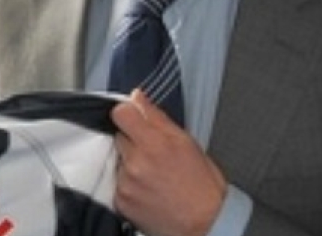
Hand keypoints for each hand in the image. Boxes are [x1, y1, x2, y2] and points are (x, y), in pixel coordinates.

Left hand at [112, 90, 226, 235]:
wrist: (206, 224)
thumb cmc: (202, 185)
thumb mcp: (187, 143)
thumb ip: (157, 117)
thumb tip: (137, 97)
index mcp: (154, 143)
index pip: (120, 113)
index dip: (127, 113)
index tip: (133, 119)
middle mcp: (136, 162)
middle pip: (118, 136)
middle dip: (132, 140)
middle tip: (152, 153)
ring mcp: (126, 183)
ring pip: (117, 160)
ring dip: (129, 163)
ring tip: (152, 175)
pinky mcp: (120, 201)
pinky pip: (116, 182)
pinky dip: (127, 184)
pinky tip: (147, 189)